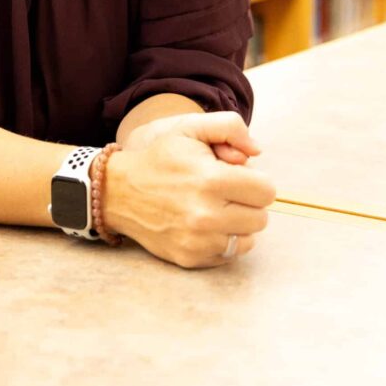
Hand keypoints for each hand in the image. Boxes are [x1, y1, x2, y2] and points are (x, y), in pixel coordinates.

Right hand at [104, 112, 275, 268]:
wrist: (119, 191)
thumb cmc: (159, 157)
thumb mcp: (189, 128)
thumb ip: (229, 127)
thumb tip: (257, 151)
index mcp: (210, 180)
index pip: (267, 191)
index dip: (255, 181)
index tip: (237, 176)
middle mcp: (206, 215)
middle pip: (261, 218)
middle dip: (248, 203)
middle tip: (225, 192)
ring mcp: (198, 241)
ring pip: (248, 240)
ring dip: (238, 224)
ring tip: (216, 209)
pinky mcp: (190, 258)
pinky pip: (228, 255)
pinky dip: (222, 240)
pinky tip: (205, 225)